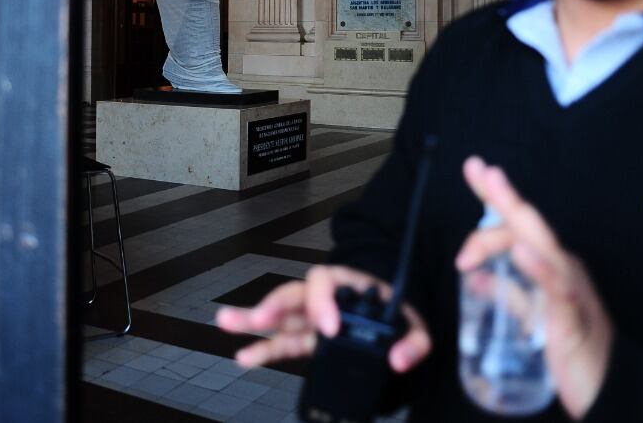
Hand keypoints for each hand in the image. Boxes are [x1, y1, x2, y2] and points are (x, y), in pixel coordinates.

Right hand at [215, 264, 430, 372]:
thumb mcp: (417, 324)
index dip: (322, 302)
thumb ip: (414, 341)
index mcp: (348, 284)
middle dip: (274, 305)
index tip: (328, 328)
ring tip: (225, 322)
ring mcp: (313, 319)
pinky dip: (262, 350)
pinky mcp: (310, 340)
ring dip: (253, 319)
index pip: (326, 282)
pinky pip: (283, 343)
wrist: (400, 321)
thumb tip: (399, 360)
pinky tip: (244, 356)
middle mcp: (325, 299)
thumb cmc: (403, 313)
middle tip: (261, 318)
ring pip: (280, 317)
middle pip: (293, 294)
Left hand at [456, 156, 612, 419]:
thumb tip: (474, 276)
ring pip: (540, 242)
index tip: (474, 168)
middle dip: (500, 193)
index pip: (517, 226)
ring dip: (515, 214)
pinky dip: (538, 268)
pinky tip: (521, 251)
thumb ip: (508, 293)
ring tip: (494, 185)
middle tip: (476, 167)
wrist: (609, 389)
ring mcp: (569, 287)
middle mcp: (561, 268)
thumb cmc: (573, 349)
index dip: (495, 198)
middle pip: (527, 224)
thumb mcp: (531, 315)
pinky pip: (556, 288)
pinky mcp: (572, 315)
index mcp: (550, 266)